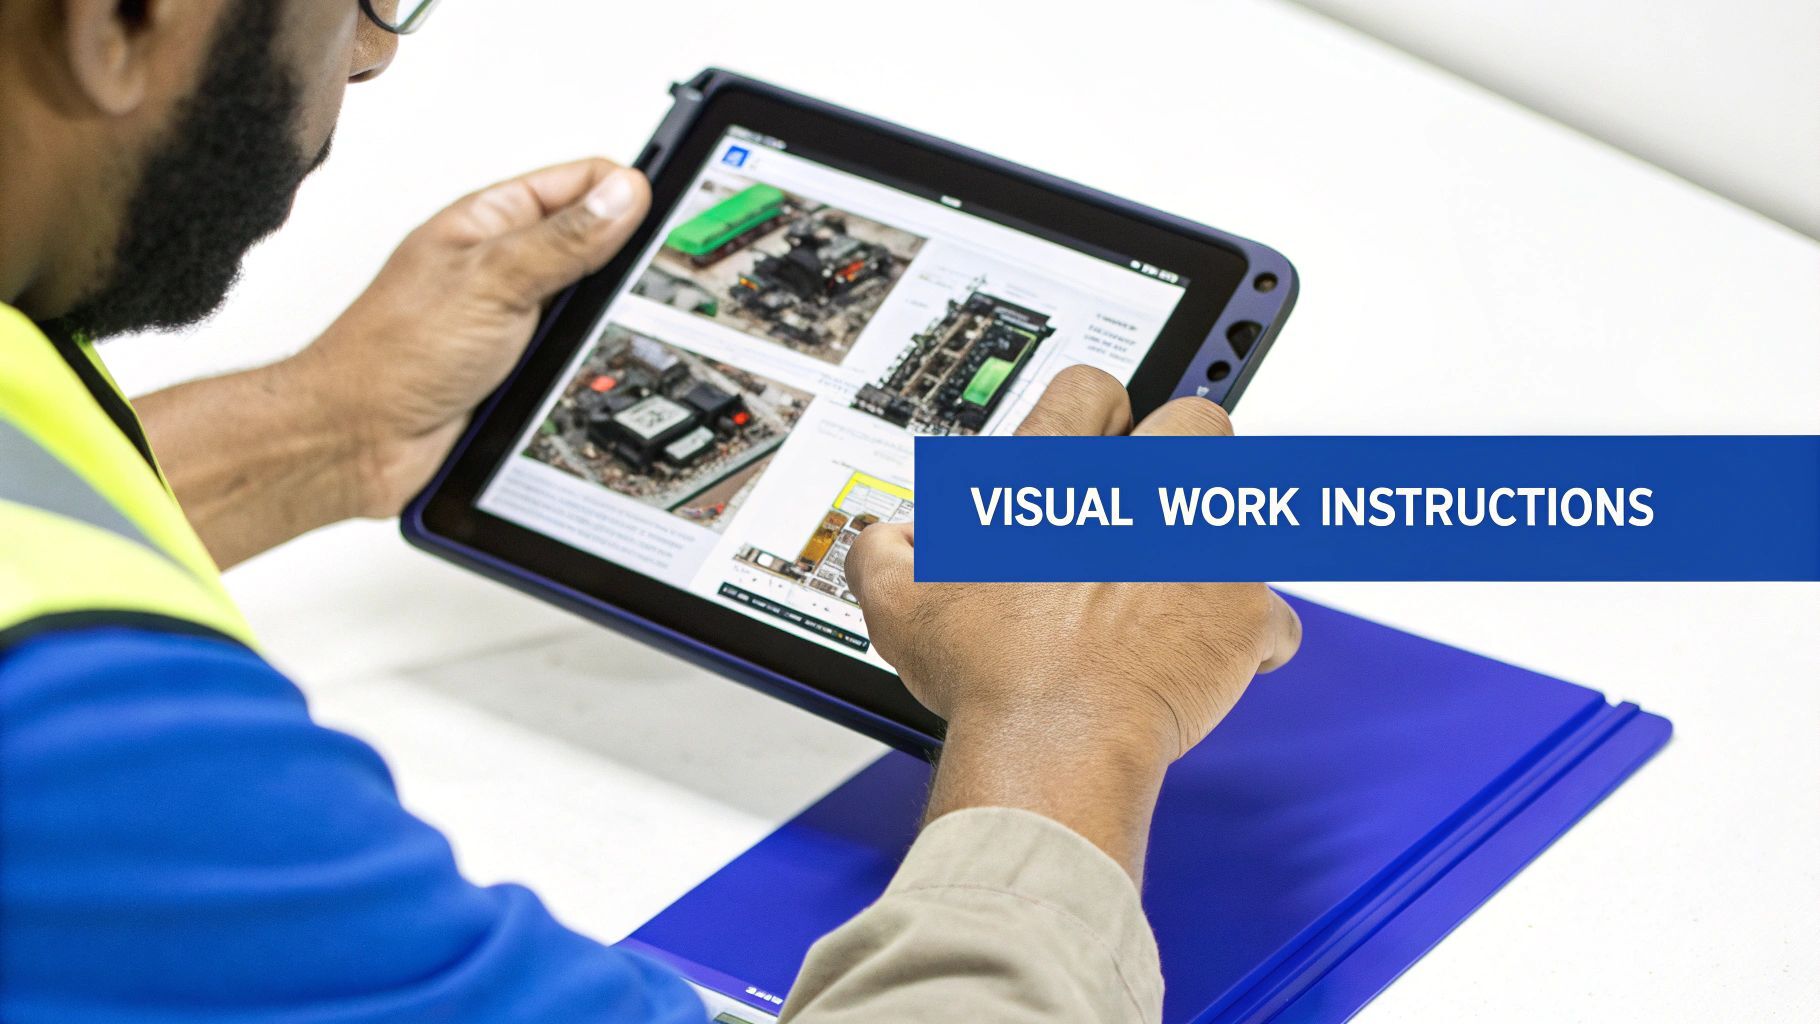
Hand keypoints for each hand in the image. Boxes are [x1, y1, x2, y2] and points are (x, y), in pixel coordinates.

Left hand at [296, 157, 650, 517]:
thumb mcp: (490, 283)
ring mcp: (516, 319)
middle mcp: (506, 266)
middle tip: (653, 277)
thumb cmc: (389, 356)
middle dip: (627, 260)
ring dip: (608, 318)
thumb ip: (562, 240)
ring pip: (592, 305)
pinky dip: (593, 360)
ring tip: (623, 325)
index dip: (627, 191)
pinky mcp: (523, 368)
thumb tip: (624, 196)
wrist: (357, 444)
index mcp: (491, 222)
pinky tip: (600, 366)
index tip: (667, 214)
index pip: (582, 183)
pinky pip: (578, 355)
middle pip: (596, 245)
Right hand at [845, 366, 1301, 877]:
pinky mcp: (1245, 612)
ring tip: (1180, 590)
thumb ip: (885, 553)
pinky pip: (1273, 613)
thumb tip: (889, 539)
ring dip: (1220, 545)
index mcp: (1058, 478)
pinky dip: (1249, 637)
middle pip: (1198, 421)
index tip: (1093, 444)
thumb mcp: (899, 605)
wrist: (1055, 743)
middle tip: (1157, 503)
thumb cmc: (988, 674)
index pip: (1093, 388)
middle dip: (1186, 453)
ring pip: (1248, 512)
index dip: (1095, 412)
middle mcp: (1138, 496)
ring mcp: (1203, 550)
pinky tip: (1211, 658)